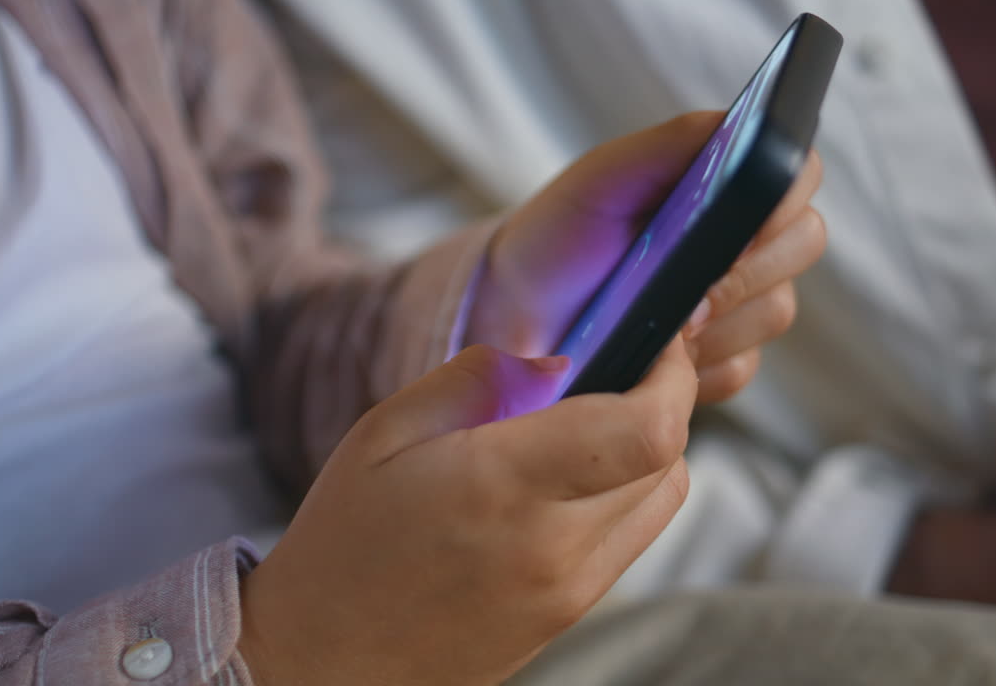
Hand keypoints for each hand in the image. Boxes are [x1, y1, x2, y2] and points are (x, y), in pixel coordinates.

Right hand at [238, 338, 698, 684]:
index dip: (671, 375)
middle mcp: (553, 546)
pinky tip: (568, 480)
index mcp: (502, 485)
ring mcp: (568, 592)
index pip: (647, 431)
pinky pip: (632, 540)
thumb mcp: (383, 434)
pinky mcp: (569, 617)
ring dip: (649, 450)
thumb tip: (557, 360)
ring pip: (664, 500)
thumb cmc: (343, 544)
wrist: (323, 663)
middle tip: (618, 369)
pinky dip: (625, 495)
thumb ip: (476, 379)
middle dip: (660, 400)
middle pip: (669, 458)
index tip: (653, 341)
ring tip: (590, 425)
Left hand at [466, 112, 825, 403]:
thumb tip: (742, 125)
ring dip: (719, 322)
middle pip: (802, 244)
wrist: (520, 307)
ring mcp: (742, 300)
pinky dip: (699, 367)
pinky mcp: (724, 357)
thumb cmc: (566, 230)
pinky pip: (741, 368)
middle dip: (746, 271)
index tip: (743, 224)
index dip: (783, 197)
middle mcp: (749, 236)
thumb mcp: (607, 175)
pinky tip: (656, 358)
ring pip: (775, 311)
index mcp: (729, 179)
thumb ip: (675, 142)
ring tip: (661, 325)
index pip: (796, 171)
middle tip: (690, 294)